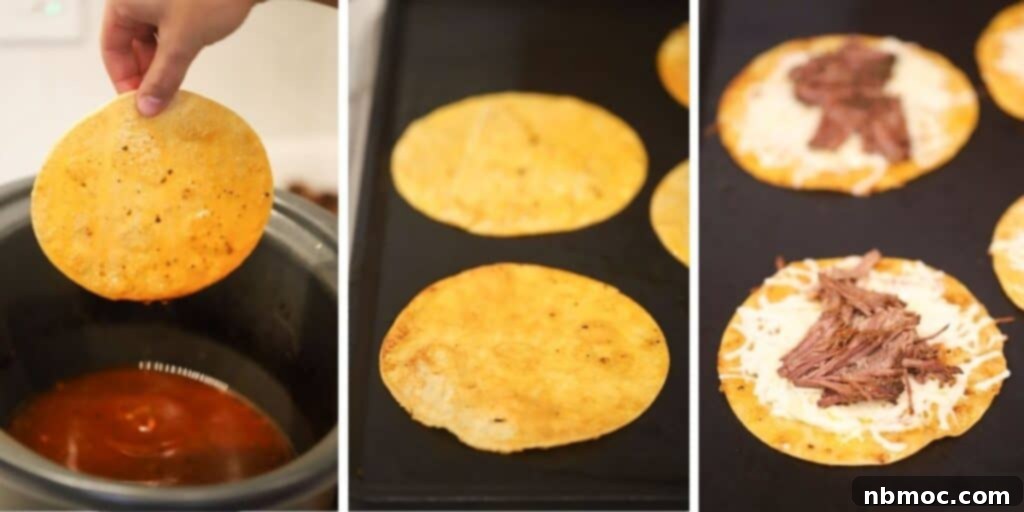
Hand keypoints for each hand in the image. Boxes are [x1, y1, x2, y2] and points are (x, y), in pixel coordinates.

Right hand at [101, 0, 257, 116]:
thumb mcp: (181, 42)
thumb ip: (163, 77)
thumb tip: (146, 108)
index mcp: (124, 2)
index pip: (111, 47)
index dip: (123, 79)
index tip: (138, 105)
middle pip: (129, 44)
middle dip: (143, 74)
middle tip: (157, 102)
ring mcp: (159, 1)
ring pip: (150, 41)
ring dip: (160, 66)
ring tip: (172, 91)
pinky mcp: (180, 4)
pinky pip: (168, 33)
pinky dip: (173, 53)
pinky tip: (182, 70)